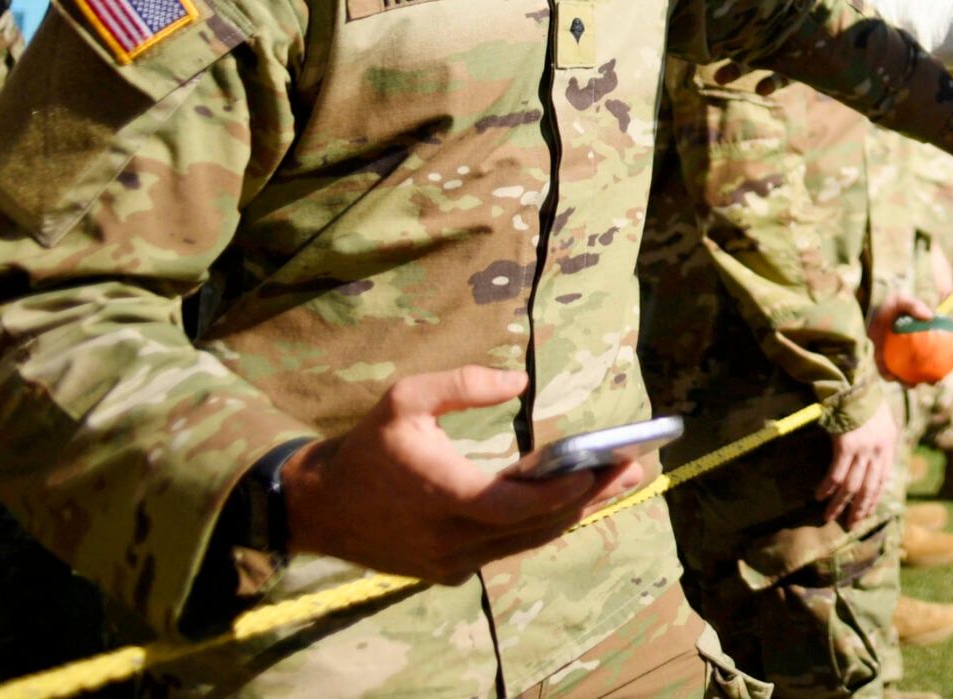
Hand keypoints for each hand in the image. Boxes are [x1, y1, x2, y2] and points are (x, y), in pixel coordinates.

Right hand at [283, 367, 642, 584]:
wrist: (319, 506)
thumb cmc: (367, 447)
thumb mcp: (406, 399)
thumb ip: (464, 384)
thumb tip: (518, 381)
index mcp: (444, 497)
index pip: (518, 507)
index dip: (565, 492)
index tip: (602, 467)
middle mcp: (452, 539)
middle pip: (535, 528)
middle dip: (588, 498)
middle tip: (633, 470)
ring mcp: (450, 562)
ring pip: (525, 543)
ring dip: (572, 513)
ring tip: (617, 482)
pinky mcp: (447, 571)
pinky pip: (505, 549)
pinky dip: (538, 525)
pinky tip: (569, 500)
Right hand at [817, 398, 898, 528]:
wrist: (853, 384)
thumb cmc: (865, 401)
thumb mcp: (883, 421)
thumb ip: (881, 443)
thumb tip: (875, 466)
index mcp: (889, 444)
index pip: (882, 480)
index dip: (873, 499)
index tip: (865, 513)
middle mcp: (878, 450)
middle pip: (868, 487)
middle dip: (858, 508)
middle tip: (850, 524)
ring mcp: (862, 448)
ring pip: (851, 485)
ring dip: (839, 504)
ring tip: (829, 516)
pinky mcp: (846, 445)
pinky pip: (836, 474)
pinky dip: (828, 488)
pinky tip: (820, 496)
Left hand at [868, 294, 934, 386]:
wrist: (867, 308)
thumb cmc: (888, 304)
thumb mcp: (902, 302)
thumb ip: (915, 307)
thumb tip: (930, 317)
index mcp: (917, 339)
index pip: (933, 353)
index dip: (942, 362)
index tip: (950, 368)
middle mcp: (906, 349)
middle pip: (921, 368)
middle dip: (928, 378)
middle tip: (933, 383)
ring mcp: (892, 355)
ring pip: (902, 373)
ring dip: (907, 382)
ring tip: (911, 386)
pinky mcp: (878, 357)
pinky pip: (884, 369)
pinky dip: (887, 374)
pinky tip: (891, 378)